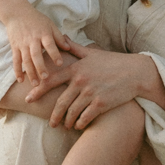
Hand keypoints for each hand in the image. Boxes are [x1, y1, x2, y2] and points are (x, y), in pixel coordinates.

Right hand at [5, 10, 70, 84]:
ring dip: (30, 72)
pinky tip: (21, 80)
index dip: (54, 54)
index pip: (49, 45)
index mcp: (43, 34)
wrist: (17, 13)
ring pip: (26, 60)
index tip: (60, 63)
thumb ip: (59, 37)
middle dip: (40, 67)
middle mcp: (32, 40)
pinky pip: (16, 60)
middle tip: (45, 78)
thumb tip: (68, 48)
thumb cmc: (37, 20)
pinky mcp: (15, 47)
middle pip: (36, 55)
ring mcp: (22, 44)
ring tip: (35, 84)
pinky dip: (17, 71)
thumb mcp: (50, 25)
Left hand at [25, 42, 148, 129]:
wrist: (135, 73)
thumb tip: (63, 38)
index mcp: (76, 69)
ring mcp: (90, 93)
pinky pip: (84, 118)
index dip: (38, 90)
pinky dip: (79, 124)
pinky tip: (78, 126)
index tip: (28, 98)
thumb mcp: (93, 52)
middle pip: (60, 102)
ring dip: (67, 121)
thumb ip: (75, 48)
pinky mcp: (101, 103)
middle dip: (53, 116)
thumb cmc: (113, 62)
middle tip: (51, 124)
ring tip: (65, 126)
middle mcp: (81, 81)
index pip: (52, 80)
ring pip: (71, 112)